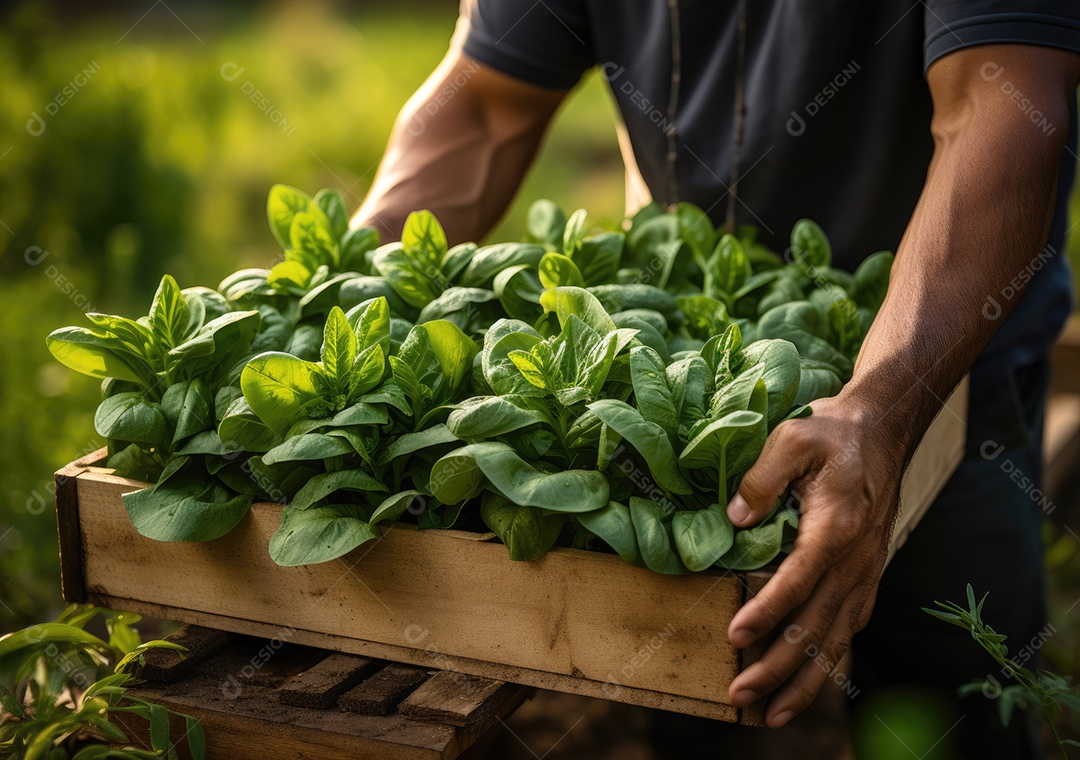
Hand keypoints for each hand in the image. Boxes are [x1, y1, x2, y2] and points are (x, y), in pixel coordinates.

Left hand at [725, 393, 903, 726]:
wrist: (882, 433)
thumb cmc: (831, 434)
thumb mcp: (792, 438)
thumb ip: (762, 478)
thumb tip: (735, 519)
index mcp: (836, 527)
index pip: (799, 579)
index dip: (767, 611)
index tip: (735, 635)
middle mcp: (856, 560)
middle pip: (816, 625)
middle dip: (777, 667)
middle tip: (739, 695)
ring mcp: (865, 574)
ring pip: (835, 640)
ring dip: (803, 682)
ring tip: (771, 715)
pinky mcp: (865, 579)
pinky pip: (847, 630)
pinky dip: (826, 663)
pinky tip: (804, 686)